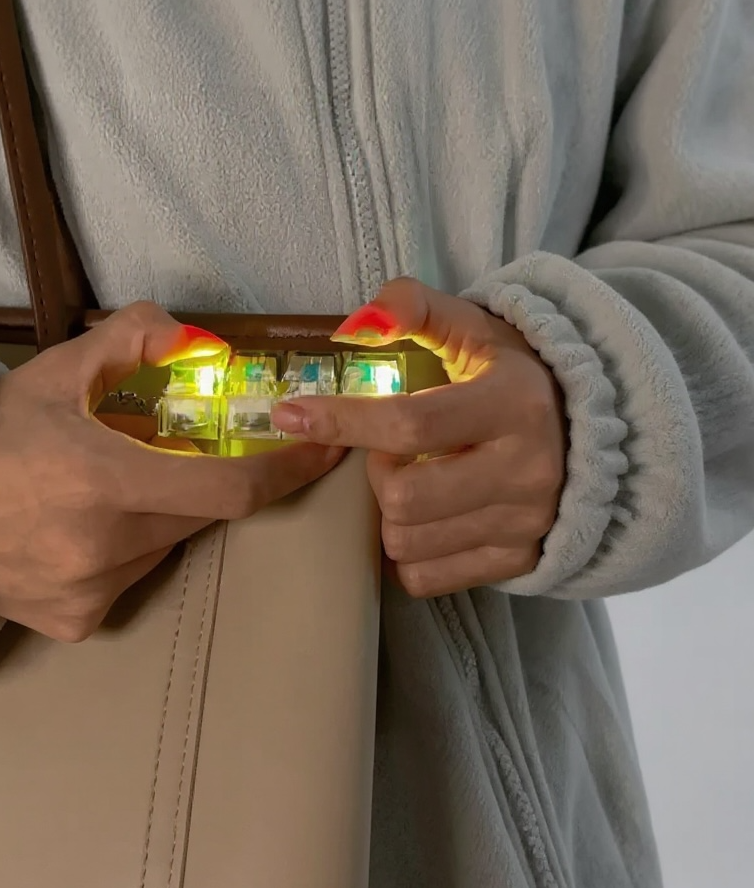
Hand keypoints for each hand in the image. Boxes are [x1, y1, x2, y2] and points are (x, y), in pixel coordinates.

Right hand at [0, 302, 341, 640]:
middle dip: (210, 479)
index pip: (229, 488)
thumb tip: (201, 340)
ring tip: (102, 488)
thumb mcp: (58, 370)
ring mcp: (89, 593)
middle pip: (200, 514)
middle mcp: (101, 547)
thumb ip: (135, 337)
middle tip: (189, 449)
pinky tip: (79, 528)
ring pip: (166, 547)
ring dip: (162, 514)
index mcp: (100, 479)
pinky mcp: (76, 622)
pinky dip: (128, 547)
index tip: (327, 451)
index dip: (287, 471)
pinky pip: (131, 579)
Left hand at [270, 278, 566, 597]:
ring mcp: (525, 524)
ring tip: (414, 483)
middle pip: (402, 498)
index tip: (290, 414)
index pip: (410, 424)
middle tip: (395, 454)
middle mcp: (525, 470)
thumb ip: (414, 308)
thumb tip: (358, 323)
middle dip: (377, 474)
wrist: (596, 432)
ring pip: (407, 543)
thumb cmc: (513, 375)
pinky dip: (408, 553)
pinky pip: (426, 579)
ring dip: (389, 515)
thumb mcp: (474, 328)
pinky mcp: (519, 562)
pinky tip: (424, 519)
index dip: (342, 420)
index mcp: (512, 404)